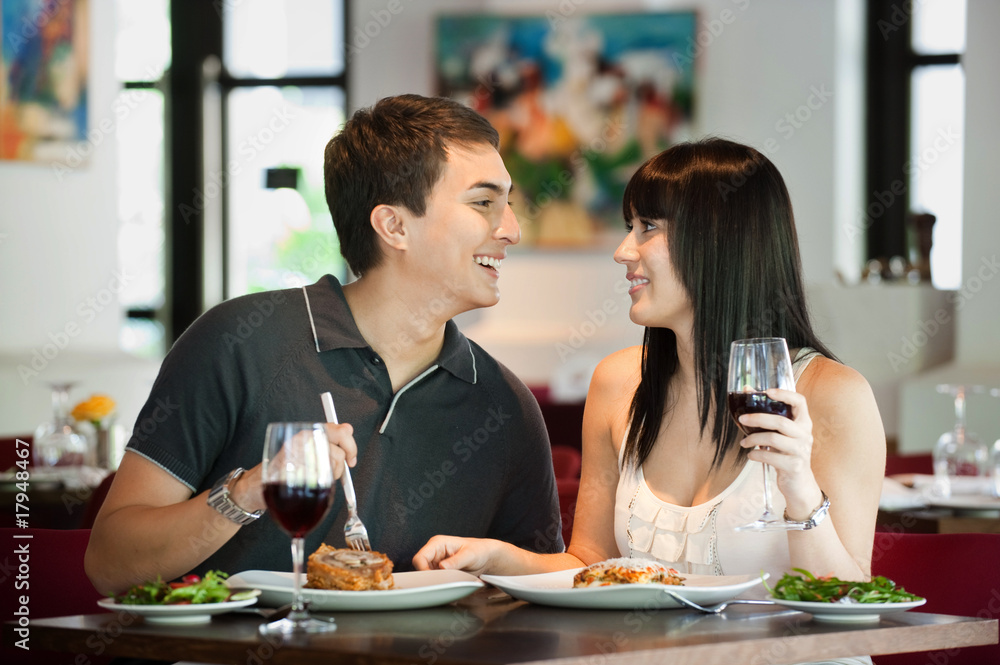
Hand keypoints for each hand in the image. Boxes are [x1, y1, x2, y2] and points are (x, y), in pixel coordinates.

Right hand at [231, 423, 356, 514]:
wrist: (255, 485)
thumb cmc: (284, 467)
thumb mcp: (305, 449)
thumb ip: (327, 439)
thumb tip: (349, 428)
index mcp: (306, 432)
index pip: (339, 431)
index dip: (350, 445)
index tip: (351, 458)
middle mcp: (302, 440)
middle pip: (339, 448)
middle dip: (343, 462)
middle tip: (340, 470)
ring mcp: (298, 457)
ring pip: (332, 464)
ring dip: (332, 475)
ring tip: (317, 478)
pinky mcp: (294, 473)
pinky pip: (321, 479)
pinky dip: (321, 484)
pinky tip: (310, 484)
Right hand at [412, 536, 506, 576]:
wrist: (486, 557)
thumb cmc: (479, 551)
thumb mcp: (470, 555)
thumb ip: (456, 561)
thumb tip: (442, 566)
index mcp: (437, 543)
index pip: (420, 558)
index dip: (423, 570)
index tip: (433, 580)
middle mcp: (434, 552)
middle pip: (420, 568)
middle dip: (429, 577)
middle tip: (441, 584)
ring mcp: (436, 561)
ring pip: (425, 575)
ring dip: (434, 581)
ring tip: (447, 583)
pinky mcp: (439, 570)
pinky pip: (433, 579)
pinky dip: (438, 583)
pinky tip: (447, 584)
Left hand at [738, 388, 823, 519]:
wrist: (800, 484)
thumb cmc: (787, 454)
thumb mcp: (781, 435)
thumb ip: (768, 416)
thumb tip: (746, 391)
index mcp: (803, 423)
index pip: (800, 402)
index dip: (785, 394)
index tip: (767, 392)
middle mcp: (805, 435)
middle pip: (780, 421)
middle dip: (757, 418)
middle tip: (741, 419)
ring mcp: (801, 451)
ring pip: (773, 438)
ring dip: (753, 439)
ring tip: (744, 443)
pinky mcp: (794, 466)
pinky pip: (770, 457)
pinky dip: (756, 455)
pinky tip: (751, 455)